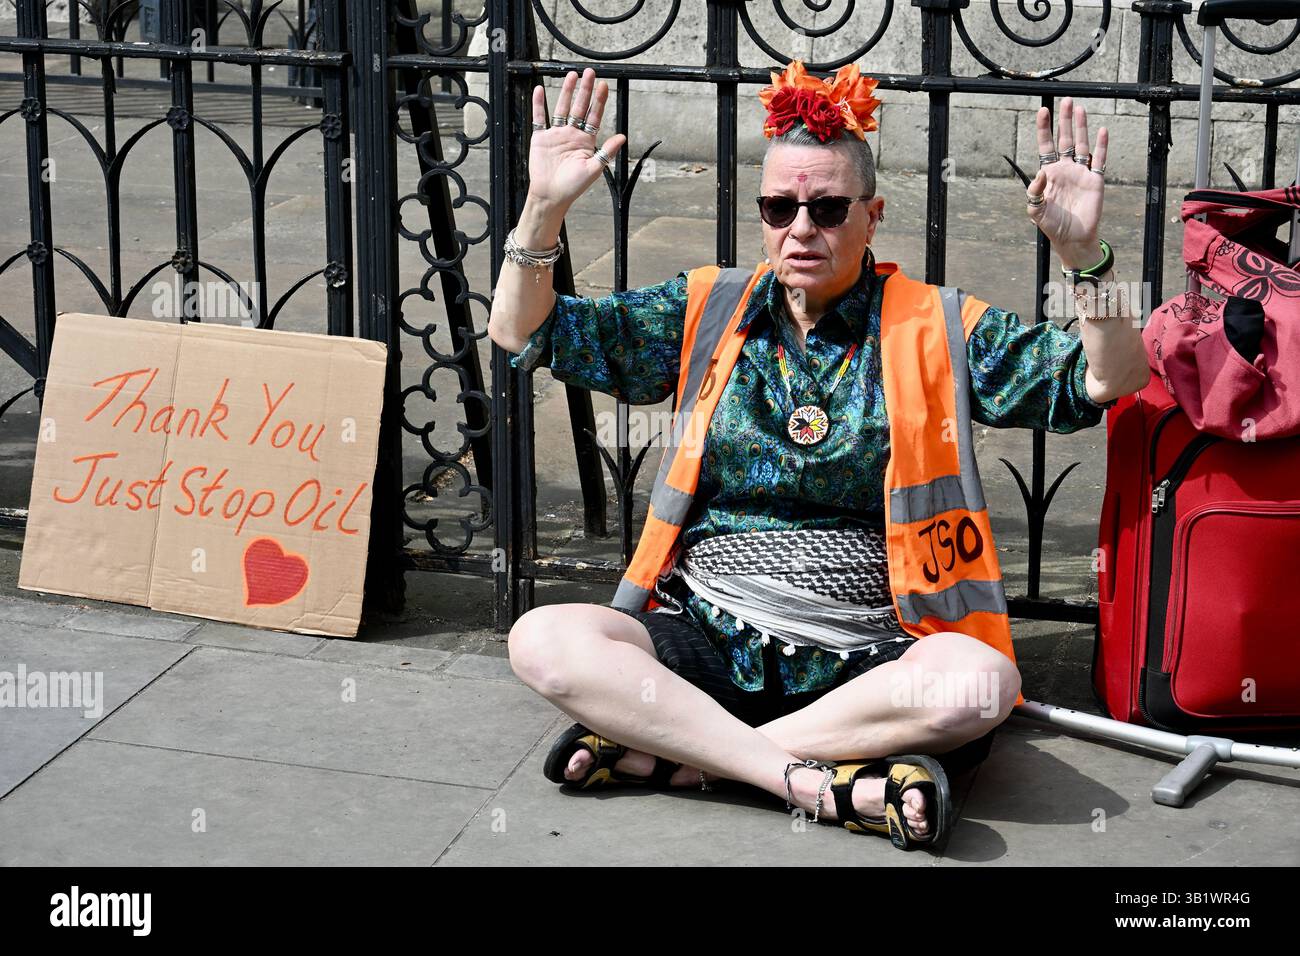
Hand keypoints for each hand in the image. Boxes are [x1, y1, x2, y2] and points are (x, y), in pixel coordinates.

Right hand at [527, 68, 627, 211]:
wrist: (551, 195)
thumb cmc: (573, 186)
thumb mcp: (594, 169)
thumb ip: (607, 152)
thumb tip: (622, 137)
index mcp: (586, 141)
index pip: (594, 116)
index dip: (599, 101)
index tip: (604, 85)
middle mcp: (572, 134)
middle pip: (579, 107)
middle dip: (585, 90)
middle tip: (590, 73)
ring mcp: (556, 134)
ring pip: (562, 108)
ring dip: (566, 92)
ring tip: (571, 76)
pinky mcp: (541, 138)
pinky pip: (539, 118)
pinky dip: (539, 104)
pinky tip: (540, 91)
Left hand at [1026, 98, 1107, 269]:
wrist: (1072, 238)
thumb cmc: (1052, 225)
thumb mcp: (1036, 210)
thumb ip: (1034, 192)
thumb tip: (1040, 172)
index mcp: (1049, 173)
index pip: (1045, 145)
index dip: (1044, 128)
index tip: (1042, 110)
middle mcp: (1065, 169)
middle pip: (1064, 139)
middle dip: (1064, 120)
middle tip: (1067, 100)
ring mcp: (1081, 173)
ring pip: (1082, 144)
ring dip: (1081, 127)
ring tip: (1080, 108)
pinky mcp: (1095, 180)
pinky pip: (1099, 160)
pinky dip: (1102, 146)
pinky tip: (1101, 130)